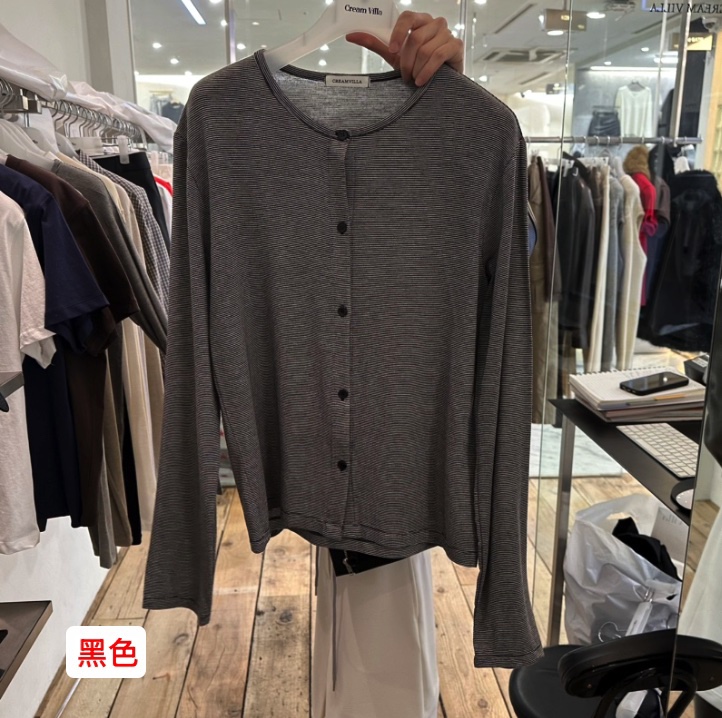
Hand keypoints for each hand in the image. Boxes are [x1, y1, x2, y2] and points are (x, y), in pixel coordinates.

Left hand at [346, 11, 463, 86]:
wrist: (441, 82)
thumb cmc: (418, 65)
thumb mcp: (394, 55)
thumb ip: (376, 43)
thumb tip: (350, 35)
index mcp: (419, 21)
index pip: (407, 17)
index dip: (398, 33)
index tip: (392, 50)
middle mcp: (434, 23)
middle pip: (415, 38)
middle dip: (406, 61)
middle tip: (404, 76)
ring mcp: (447, 33)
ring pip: (425, 50)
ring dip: (417, 69)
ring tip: (415, 80)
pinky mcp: (456, 46)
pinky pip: (438, 55)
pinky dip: (427, 71)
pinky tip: (422, 81)